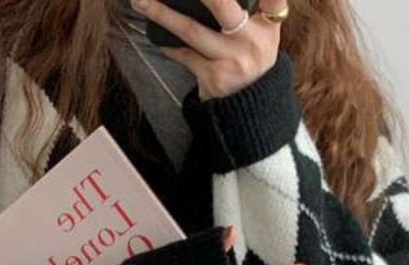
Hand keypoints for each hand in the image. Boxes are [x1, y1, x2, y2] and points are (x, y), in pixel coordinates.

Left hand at [130, 0, 283, 99]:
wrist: (249, 109)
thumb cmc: (251, 60)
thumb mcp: (263, 34)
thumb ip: (256, 8)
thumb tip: (213, 2)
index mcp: (267, 26)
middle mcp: (251, 42)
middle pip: (222, 5)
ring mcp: (230, 61)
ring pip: (191, 30)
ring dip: (162, 14)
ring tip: (140, 1)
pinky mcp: (212, 78)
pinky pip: (183, 55)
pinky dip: (167, 44)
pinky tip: (153, 31)